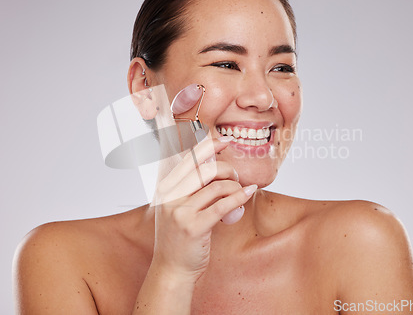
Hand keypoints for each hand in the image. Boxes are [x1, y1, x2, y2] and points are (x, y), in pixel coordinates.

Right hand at [151, 136, 256, 282]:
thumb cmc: (178, 239)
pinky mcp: (194, 226)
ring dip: (235, 187)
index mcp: (165, 188)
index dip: (208, 147)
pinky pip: (223, 205)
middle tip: (236, 177)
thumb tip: (214, 167)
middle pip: (204, 169)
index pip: (188, 159)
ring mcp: (180, 211)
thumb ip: (190, 189)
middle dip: (226, 169)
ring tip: (240, 193)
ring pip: (217, 186)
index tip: (224, 141)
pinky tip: (248, 194)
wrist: (171, 270)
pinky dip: (239, 197)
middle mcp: (169, 196)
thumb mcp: (176, 208)